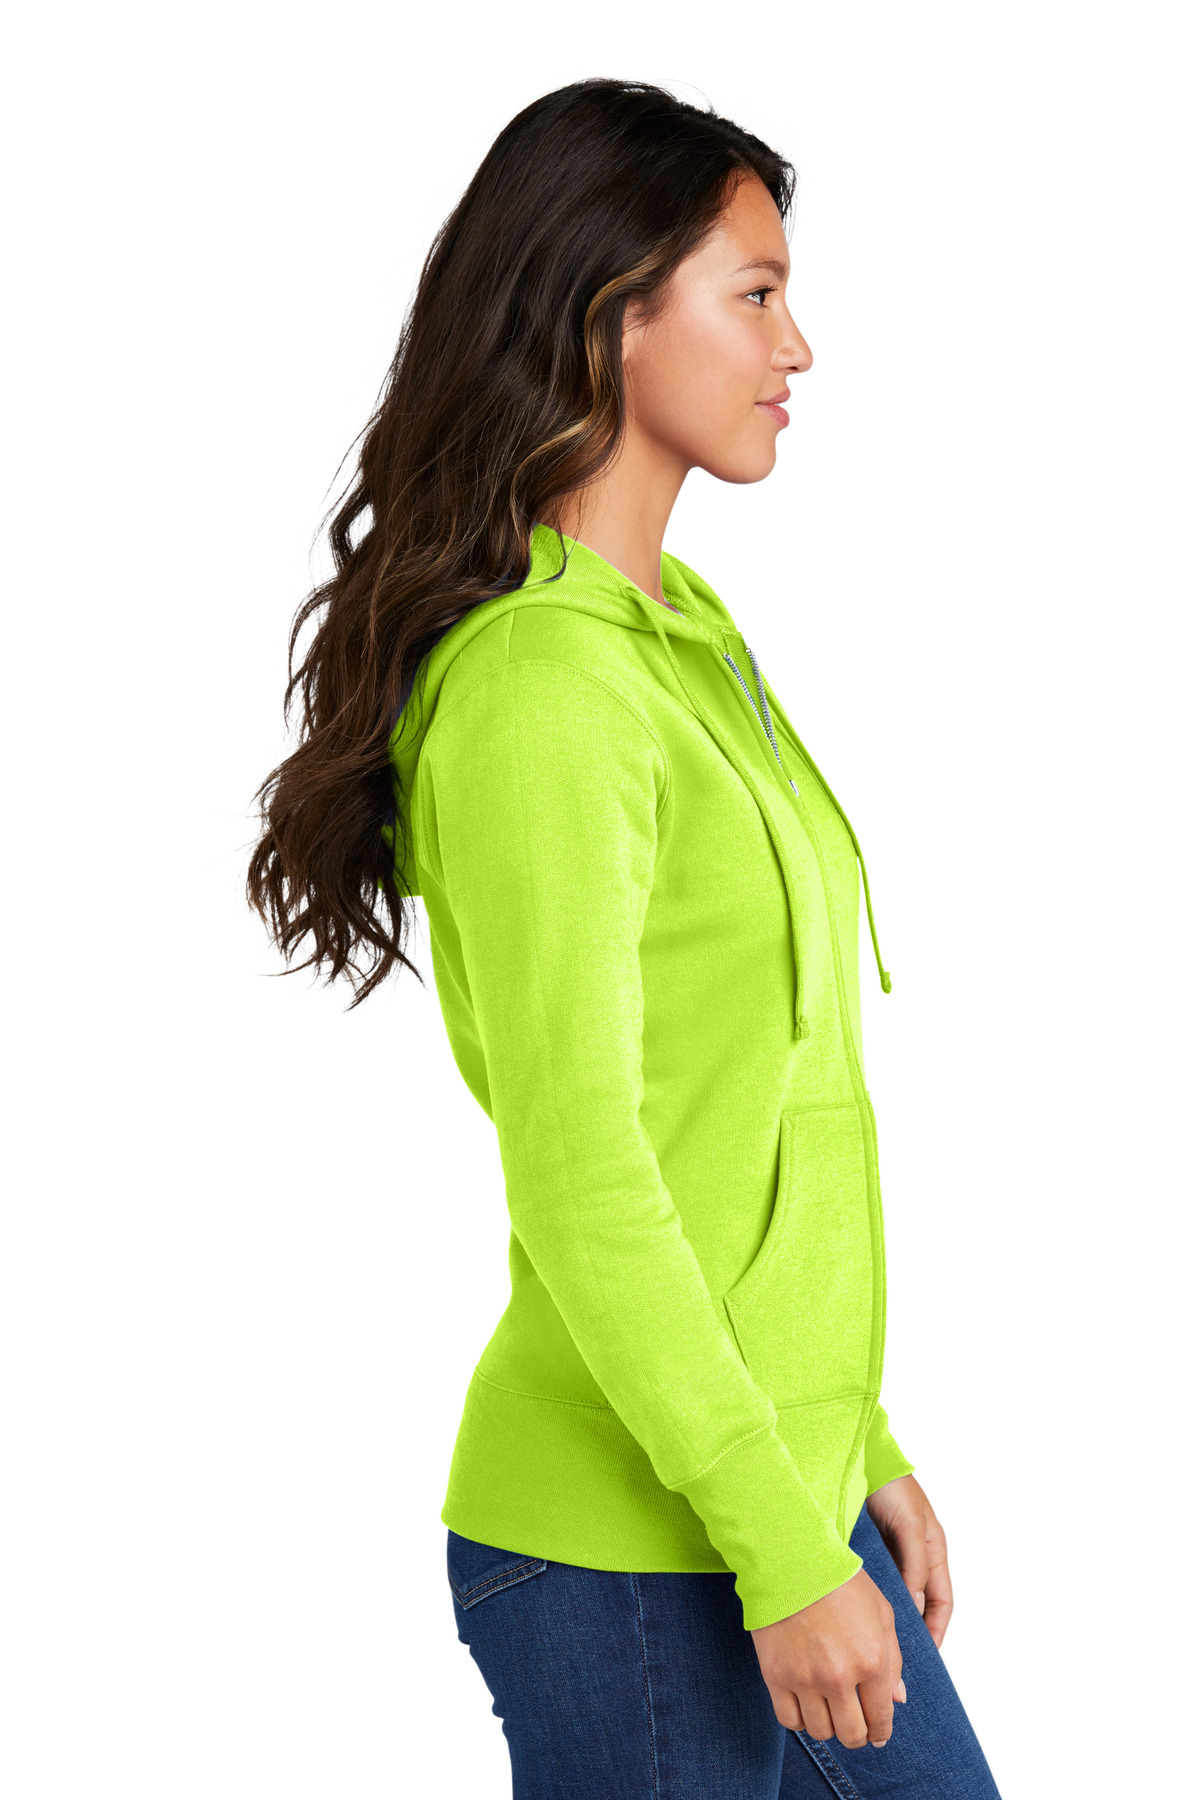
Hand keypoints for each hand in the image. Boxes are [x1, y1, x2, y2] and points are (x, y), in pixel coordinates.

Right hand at [749, 1567, 904, 1749]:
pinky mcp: (776, 1675)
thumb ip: (893, 1660)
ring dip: (828, 1726)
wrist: (791, 1560)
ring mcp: (805, 1678)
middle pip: (851, 1735)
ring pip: (821, 1732)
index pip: (881, 1719)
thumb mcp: (881, 1613)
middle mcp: (840, 1676)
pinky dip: (799, 1720)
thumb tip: (898, 1699)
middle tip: (854, 1724)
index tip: (877, 1734)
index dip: (881, 1733)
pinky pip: (789, 1721)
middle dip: (857, 1734)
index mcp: (872, 1660)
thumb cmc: (840, 1581)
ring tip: (828, 1709)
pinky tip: (805, 1705)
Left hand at [866, 1472, 952, 1647]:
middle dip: (912, 1633)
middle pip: (918, 1606)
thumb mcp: (911, 1527)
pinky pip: (873, 1585)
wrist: (861, 1459)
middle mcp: (913, 1558)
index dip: (936, 1630)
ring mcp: (890, 1557)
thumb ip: (914, 1566)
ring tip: (877, 1646)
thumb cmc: (893, 1488)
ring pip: (895, 1599)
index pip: (941, 1603)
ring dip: (888, 1620)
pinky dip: (869, 1602)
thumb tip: (916, 1609)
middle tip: (899, 1661)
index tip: (928, 1657)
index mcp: (933, 1553)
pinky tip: (856, 1617)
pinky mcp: (868, 1553)